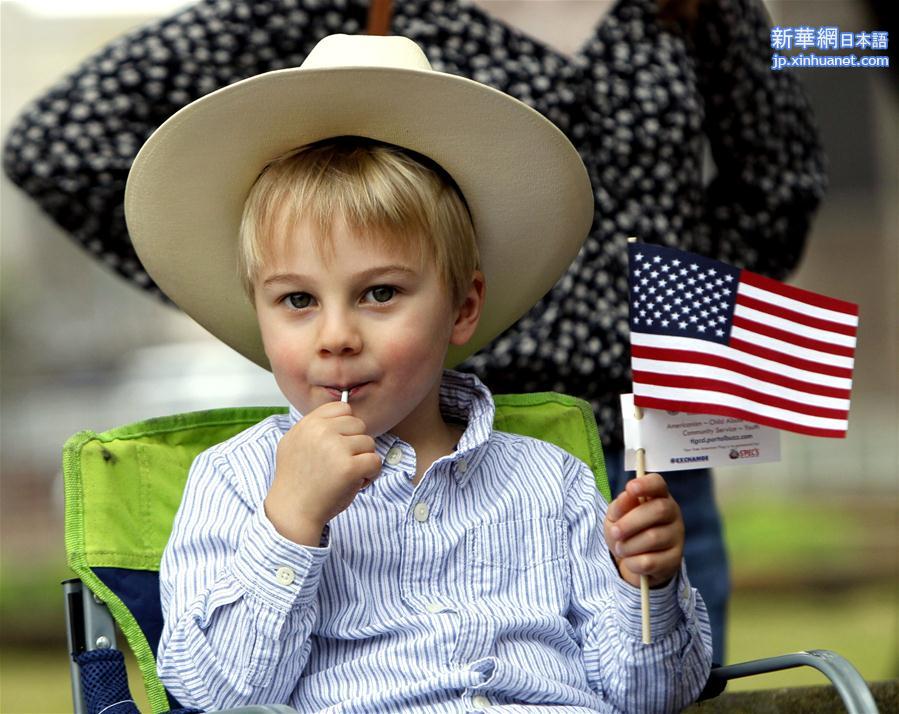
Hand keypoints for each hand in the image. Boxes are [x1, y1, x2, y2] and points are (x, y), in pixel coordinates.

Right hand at [265, 401, 380, 544]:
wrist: (292, 511)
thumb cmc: (297, 481)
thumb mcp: (293, 443)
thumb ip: (313, 427)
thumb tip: (340, 414)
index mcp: (309, 424)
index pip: (342, 408)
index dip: (346, 427)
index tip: (339, 445)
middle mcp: (321, 431)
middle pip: (359, 425)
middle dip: (356, 445)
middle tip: (342, 464)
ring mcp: (336, 448)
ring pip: (369, 443)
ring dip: (363, 460)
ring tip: (346, 475)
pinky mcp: (349, 467)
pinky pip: (375, 461)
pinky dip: (371, 474)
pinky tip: (356, 483)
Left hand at [603, 473, 683, 587]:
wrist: (634, 562)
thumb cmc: (627, 532)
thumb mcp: (616, 516)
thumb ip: (619, 506)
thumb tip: (626, 496)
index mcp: (658, 496)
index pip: (658, 484)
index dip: (646, 484)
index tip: (630, 488)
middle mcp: (672, 513)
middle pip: (659, 510)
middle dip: (631, 522)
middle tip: (615, 532)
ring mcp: (677, 536)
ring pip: (653, 537)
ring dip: (629, 545)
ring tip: (620, 548)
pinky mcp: (675, 559)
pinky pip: (651, 561)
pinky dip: (633, 562)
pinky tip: (630, 561)